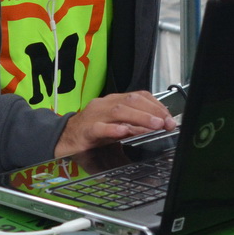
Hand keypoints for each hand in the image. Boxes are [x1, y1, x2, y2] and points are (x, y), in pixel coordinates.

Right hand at [55, 91, 173, 156]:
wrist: (64, 137)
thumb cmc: (92, 131)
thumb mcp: (117, 126)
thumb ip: (136, 125)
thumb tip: (158, 126)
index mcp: (114, 101)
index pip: (139, 96)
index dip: (156, 106)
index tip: (169, 118)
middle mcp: (105, 105)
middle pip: (131, 101)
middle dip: (152, 111)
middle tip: (166, 123)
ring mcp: (95, 116)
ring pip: (119, 111)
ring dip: (140, 117)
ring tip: (154, 125)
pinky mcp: (86, 130)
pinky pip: (99, 127)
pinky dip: (113, 129)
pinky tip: (124, 131)